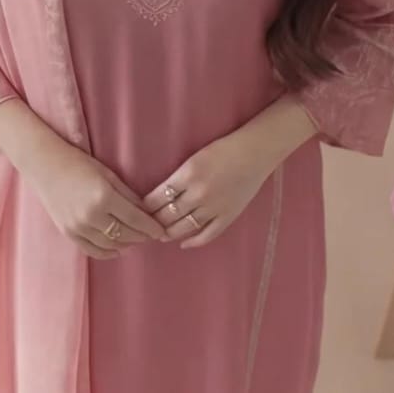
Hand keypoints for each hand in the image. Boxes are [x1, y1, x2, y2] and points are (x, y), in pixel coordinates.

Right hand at [26, 139, 168, 259]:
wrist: (44, 165)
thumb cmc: (78, 163)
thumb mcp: (108, 174)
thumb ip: (128, 195)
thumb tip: (147, 213)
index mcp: (104, 197)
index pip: (136, 219)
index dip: (151, 227)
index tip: (161, 230)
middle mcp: (91, 215)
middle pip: (126, 234)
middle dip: (142, 236)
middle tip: (151, 235)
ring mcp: (78, 227)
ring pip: (111, 245)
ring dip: (127, 244)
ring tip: (136, 240)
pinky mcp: (68, 233)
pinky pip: (93, 250)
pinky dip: (108, 252)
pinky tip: (119, 249)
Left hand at [142, 129, 277, 248]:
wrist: (255, 152)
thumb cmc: (224, 149)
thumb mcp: (194, 158)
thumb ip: (178, 177)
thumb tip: (160, 194)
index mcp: (187, 175)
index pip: (157, 199)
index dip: (144, 208)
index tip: (137, 211)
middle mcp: (198, 194)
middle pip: (167, 215)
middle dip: (152, 222)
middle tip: (143, 227)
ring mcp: (214, 208)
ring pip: (183, 228)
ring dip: (168, 233)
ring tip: (159, 235)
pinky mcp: (228, 216)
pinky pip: (207, 234)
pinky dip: (193, 242)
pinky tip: (183, 243)